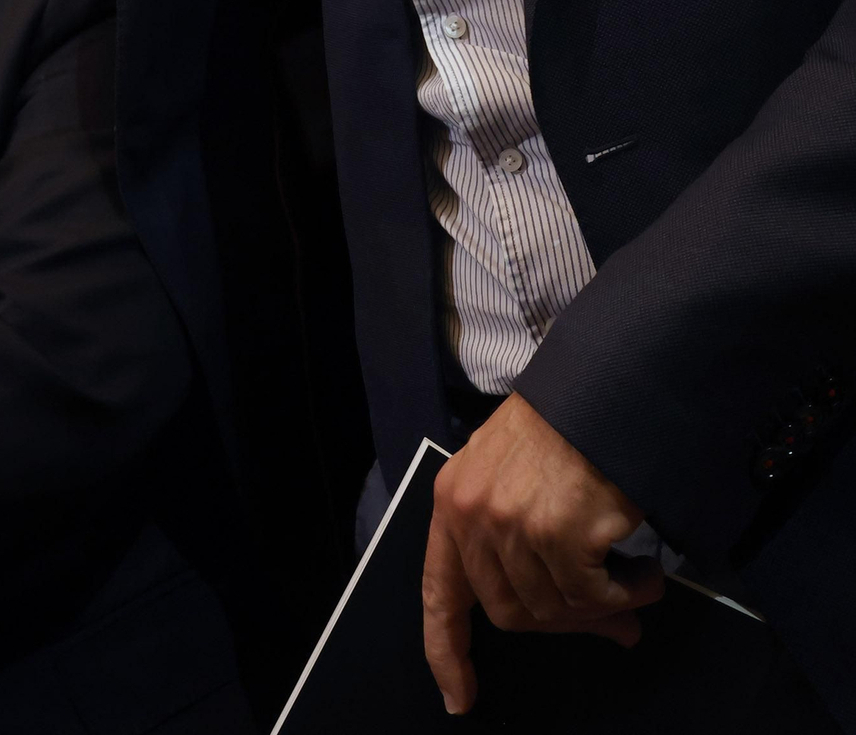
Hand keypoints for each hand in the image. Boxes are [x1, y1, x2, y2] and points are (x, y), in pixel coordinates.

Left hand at [422, 392, 663, 714]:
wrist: (605, 389)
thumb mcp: (518, 475)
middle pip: (509, 613)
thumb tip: (598, 623)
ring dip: (599, 606)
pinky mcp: (556, 535)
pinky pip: (592, 597)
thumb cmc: (565, 428)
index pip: (440, 591)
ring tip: (629, 579)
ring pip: (553, 610)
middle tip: (608, 615)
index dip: (446, 649)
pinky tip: (643, 573)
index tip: (457, 695)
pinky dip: (626, 594)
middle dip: (560, 622)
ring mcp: (512, 526)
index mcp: (454, 500)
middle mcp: (474, 515)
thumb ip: (529, 548)